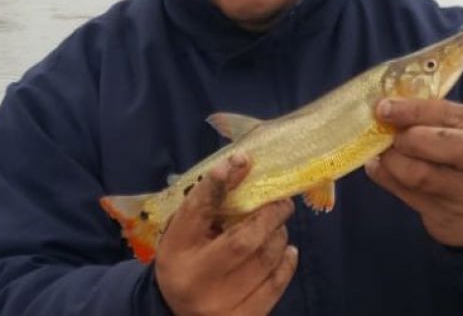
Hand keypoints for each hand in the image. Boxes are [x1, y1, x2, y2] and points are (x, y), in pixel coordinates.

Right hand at [155, 153, 298, 315]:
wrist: (177, 311)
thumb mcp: (186, 230)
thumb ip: (209, 202)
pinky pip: (276, 283)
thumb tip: (242, 163)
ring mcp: (222, 304)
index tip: (240, 161)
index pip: (197, 210)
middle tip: (282, 202)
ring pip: (266, 259)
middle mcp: (197, 280)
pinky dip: (287, 261)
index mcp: (176, 251)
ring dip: (279, 235)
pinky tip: (286, 250)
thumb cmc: (186, 259)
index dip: (218, 184)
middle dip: (270, 214)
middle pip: (244, 240)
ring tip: (278, 226)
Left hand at [365, 98, 462, 246]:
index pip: (445, 113)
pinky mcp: (444, 216)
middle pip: (434, 145)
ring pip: (415, 174)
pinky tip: (381, 168)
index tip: (382, 108)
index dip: (409, 110)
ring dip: (390, 160)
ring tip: (385, 153)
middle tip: (390, 137)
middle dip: (403, 138)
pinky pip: (403, 193)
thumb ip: (432, 117)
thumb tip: (386, 108)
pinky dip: (384, 176)